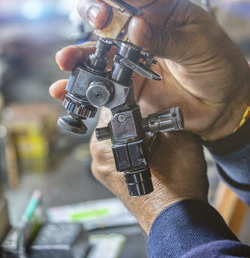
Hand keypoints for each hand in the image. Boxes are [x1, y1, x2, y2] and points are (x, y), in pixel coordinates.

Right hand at [75, 0, 249, 139]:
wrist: (219, 105)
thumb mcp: (198, 46)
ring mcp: (132, 59)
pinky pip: (103, 81)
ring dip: (78, 53)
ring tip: (66, 59)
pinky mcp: (128, 84)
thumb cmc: (218, 67)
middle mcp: (143, 32)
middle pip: (109, 14)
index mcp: (165, 12)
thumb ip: (166, 38)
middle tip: (97, 22)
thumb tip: (135, 29)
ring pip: (98, 50)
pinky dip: (84, 84)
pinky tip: (68, 87)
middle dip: (94, 12)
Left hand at [89, 108, 207, 233]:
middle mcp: (98, 157)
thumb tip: (156, 98)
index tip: (141, 94)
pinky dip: (128, 144)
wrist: (178, 218)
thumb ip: (163, 111)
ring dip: (130, 130)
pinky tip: (146, 149)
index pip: (111, 106)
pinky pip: (115, 151)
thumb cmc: (177, 185)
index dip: (128, 96)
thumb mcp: (176, 136)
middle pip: (111, 121)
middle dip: (129, 114)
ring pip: (114, 136)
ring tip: (150, 134)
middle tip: (149, 114)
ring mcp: (102, 169)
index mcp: (106, 145)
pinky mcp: (111, 177)